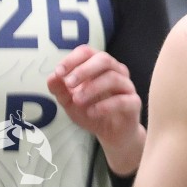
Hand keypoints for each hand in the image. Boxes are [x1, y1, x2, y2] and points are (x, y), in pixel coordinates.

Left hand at [47, 45, 144, 173]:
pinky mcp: (134, 103)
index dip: (72, 59)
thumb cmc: (92, 112)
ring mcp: (127, 86)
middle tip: (69, 83)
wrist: (112, 134)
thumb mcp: (70, 102)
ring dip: (92, 88)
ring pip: (113, 77)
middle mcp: (116, 71)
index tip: (59, 72)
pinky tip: (92, 112)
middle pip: (104, 59)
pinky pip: (122, 99)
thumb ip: (60, 90)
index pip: (87, 52)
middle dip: (83, 70)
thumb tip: (52, 77)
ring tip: (77, 101)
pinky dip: (105, 105)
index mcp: (100, 66)